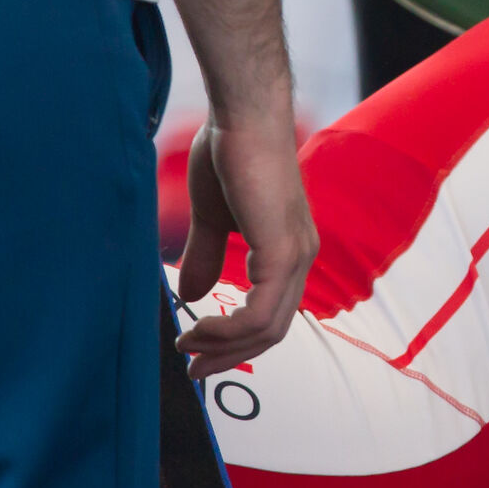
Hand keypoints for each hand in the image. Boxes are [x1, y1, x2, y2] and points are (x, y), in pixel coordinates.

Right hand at [175, 115, 317, 377]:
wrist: (242, 118)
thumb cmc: (229, 154)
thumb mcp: (212, 217)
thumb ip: (207, 256)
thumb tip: (193, 293)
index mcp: (289, 248)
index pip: (272, 313)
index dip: (236, 340)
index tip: (196, 352)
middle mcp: (301, 255)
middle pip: (274, 330)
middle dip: (230, 355)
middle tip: (192, 369)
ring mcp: (296, 254)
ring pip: (269, 327)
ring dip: (224, 346)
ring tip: (187, 347)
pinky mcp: (282, 250)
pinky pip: (261, 311)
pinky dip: (228, 330)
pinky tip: (197, 326)